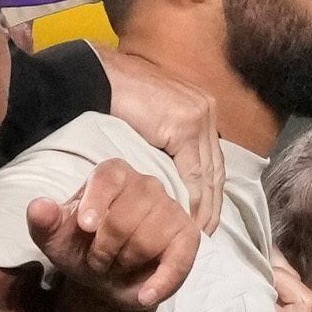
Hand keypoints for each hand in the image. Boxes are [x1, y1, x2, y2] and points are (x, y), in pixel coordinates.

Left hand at [29, 162, 200, 311]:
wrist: (106, 278)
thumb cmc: (81, 248)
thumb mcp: (54, 238)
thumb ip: (43, 221)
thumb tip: (40, 207)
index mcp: (112, 175)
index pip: (109, 177)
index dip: (97, 202)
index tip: (85, 228)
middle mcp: (145, 185)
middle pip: (126, 216)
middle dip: (105, 248)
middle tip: (97, 261)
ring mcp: (170, 209)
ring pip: (148, 239)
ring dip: (125, 264)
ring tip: (117, 266)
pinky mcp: (188, 237)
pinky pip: (179, 260)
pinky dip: (161, 283)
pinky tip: (144, 296)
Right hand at [97, 50, 227, 230]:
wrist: (97, 78)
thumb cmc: (118, 98)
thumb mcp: (154, 119)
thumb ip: (171, 141)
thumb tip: (178, 173)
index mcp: (202, 108)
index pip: (212, 159)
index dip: (212, 191)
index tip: (208, 217)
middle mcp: (206, 111)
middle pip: (215, 168)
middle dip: (213, 203)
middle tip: (206, 232)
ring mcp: (197, 118)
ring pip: (207, 174)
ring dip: (204, 206)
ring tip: (197, 231)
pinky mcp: (183, 127)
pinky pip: (192, 172)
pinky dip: (191, 198)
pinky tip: (187, 217)